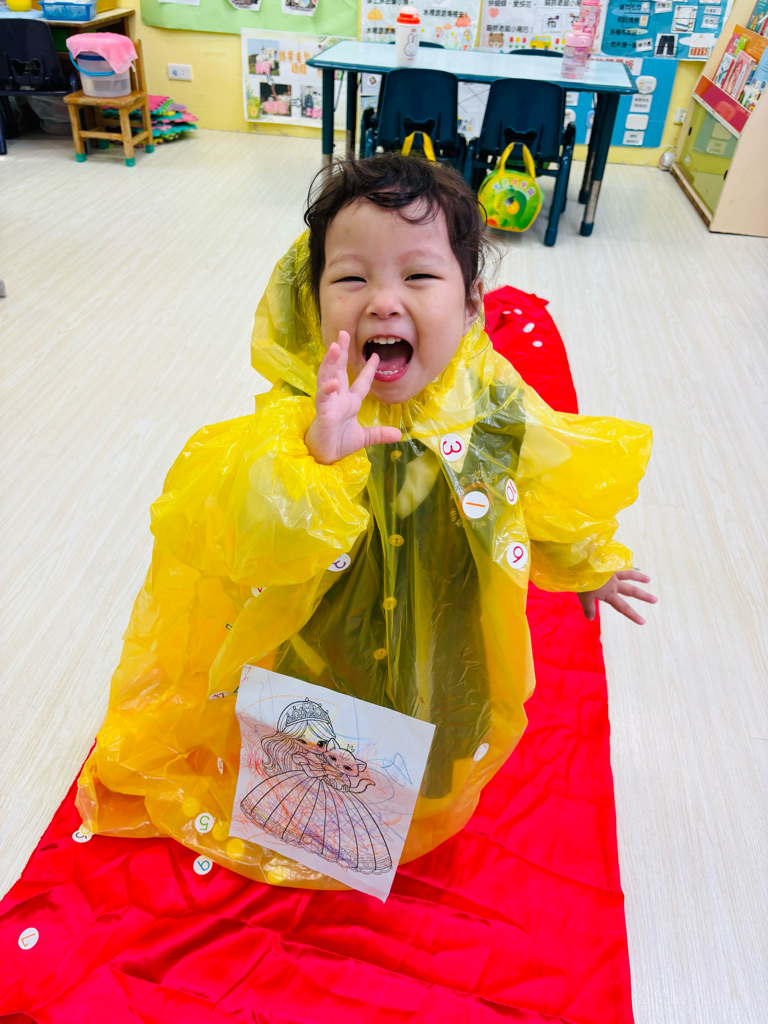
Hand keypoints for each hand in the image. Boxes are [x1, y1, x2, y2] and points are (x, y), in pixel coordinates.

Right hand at [305, 330, 401, 464]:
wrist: (325, 457)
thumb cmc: (338, 443)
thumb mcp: (363, 438)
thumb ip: (379, 434)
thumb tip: (398, 434)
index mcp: (349, 402)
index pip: (359, 382)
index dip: (367, 369)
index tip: (376, 356)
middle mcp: (338, 398)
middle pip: (339, 370)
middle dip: (340, 352)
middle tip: (343, 333)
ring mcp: (329, 403)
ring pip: (327, 377)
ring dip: (330, 362)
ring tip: (334, 346)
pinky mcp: (322, 412)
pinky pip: (323, 397)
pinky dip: (327, 389)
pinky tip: (333, 382)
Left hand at [578, 570, 657, 624]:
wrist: (582, 564)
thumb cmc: (583, 582)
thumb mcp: (585, 597)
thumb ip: (589, 608)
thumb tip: (590, 619)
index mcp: (609, 594)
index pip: (623, 607)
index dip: (633, 615)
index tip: (643, 622)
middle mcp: (614, 584)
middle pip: (632, 591)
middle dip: (644, 596)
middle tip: (655, 600)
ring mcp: (613, 572)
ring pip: (629, 574)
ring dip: (639, 577)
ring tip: (648, 579)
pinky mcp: (609, 563)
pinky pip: (619, 563)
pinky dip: (624, 563)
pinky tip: (627, 560)